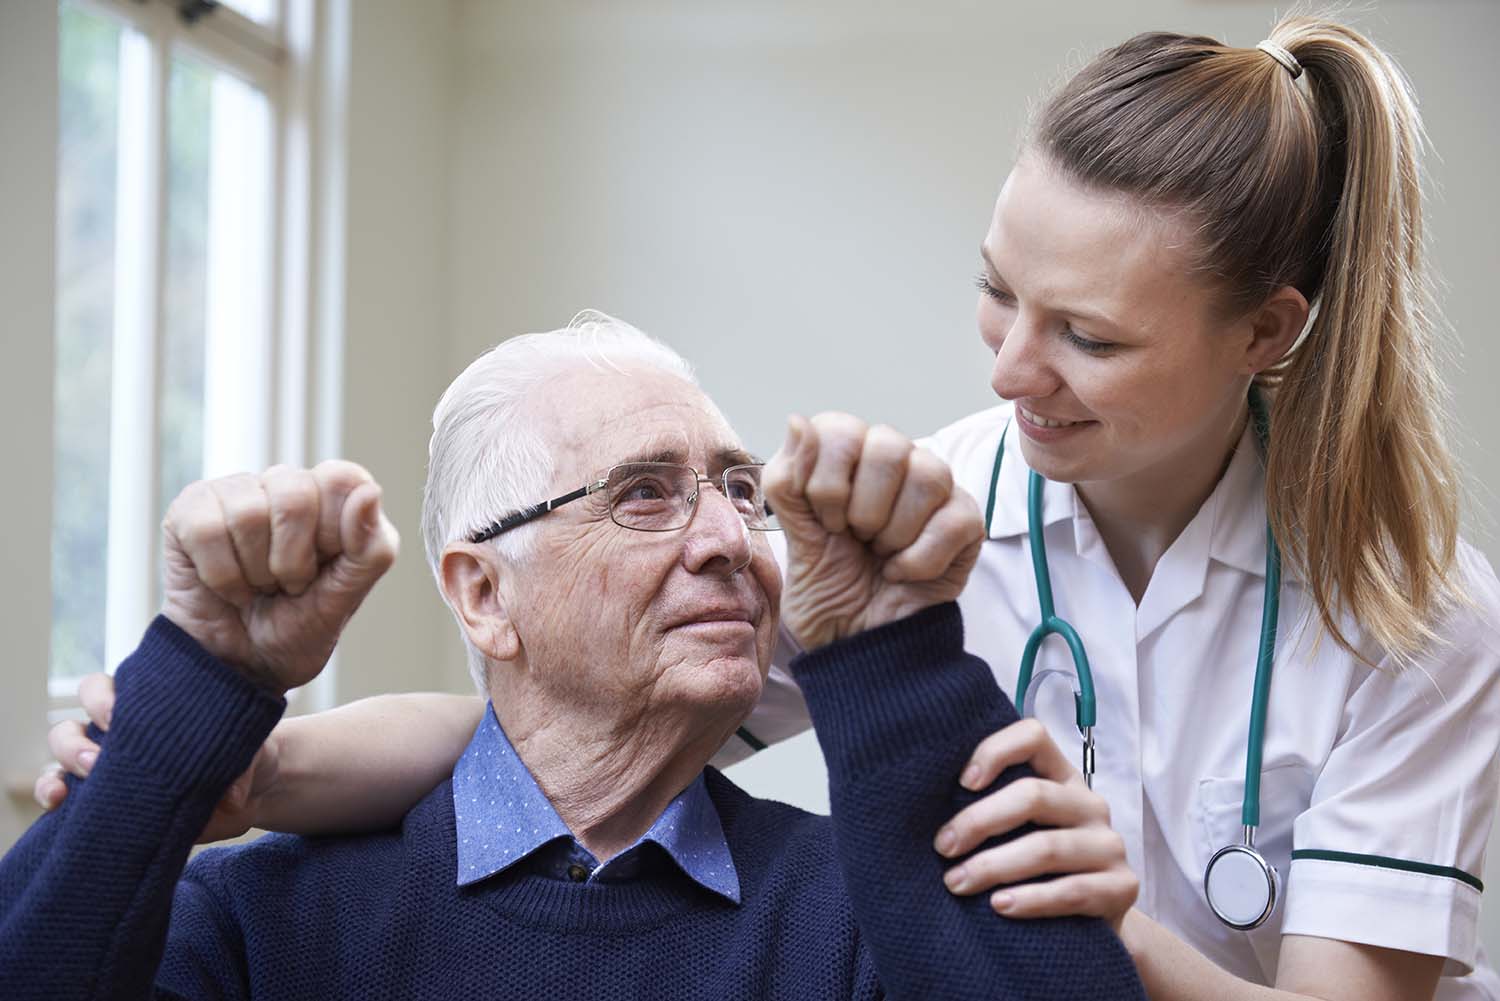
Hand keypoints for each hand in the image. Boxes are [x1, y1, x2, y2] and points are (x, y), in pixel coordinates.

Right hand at [34, 672, 279, 842]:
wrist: (254, 791)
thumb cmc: (246, 755)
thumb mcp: (251, 751)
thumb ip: (241, 764)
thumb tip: (230, 797)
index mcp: (148, 708)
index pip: (105, 690)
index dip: (101, 698)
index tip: (115, 714)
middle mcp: (120, 736)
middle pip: (72, 726)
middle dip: (75, 742)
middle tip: (100, 760)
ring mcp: (109, 770)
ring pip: (61, 762)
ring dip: (58, 772)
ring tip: (69, 790)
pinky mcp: (108, 805)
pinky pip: (66, 800)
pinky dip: (54, 801)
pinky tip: (58, 807)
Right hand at [161, 461, 397, 693]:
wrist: (242, 665)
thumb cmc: (299, 626)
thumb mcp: (348, 597)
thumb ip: (372, 547)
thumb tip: (369, 492)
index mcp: (333, 497)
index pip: (342, 478)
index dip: (334, 533)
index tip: (325, 567)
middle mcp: (286, 484)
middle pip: (295, 496)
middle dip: (293, 561)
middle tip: (288, 585)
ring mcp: (236, 491)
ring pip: (248, 514)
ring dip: (255, 572)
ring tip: (258, 586)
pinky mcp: (190, 509)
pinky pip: (206, 530)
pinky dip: (221, 576)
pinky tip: (228, 586)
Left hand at [763, 413, 982, 648]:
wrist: (860, 644)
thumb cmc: (828, 588)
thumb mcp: (795, 538)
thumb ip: (787, 481)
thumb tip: (797, 421)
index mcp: (847, 457)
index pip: (839, 428)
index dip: (827, 481)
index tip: (825, 521)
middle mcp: (893, 462)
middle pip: (889, 445)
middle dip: (862, 507)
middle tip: (854, 538)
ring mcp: (935, 490)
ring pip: (928, 475)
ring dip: (893, 533)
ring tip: (880, 555)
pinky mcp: (966, 522)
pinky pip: (952, 520)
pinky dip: (919, 559)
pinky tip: (902, 574)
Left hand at [934, 718, 1136, 932]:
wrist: (1092, 926)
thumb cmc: (1034, 869)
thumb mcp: (1016, 830)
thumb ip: (989, 807)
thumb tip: (917, 799)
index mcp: (1061, 777)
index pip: (1033, 737)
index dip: (995, 750)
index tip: (960, 782)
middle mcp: (1089, 803)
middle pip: (1034, 796)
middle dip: (979, 821)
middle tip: (942, 847)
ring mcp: (1109, 845)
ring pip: (1047, 848)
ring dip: (994, 866)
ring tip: (956, 883)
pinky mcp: (1121, 887)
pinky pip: (1072, 891)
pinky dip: (1030, 900)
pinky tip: (998, 906)